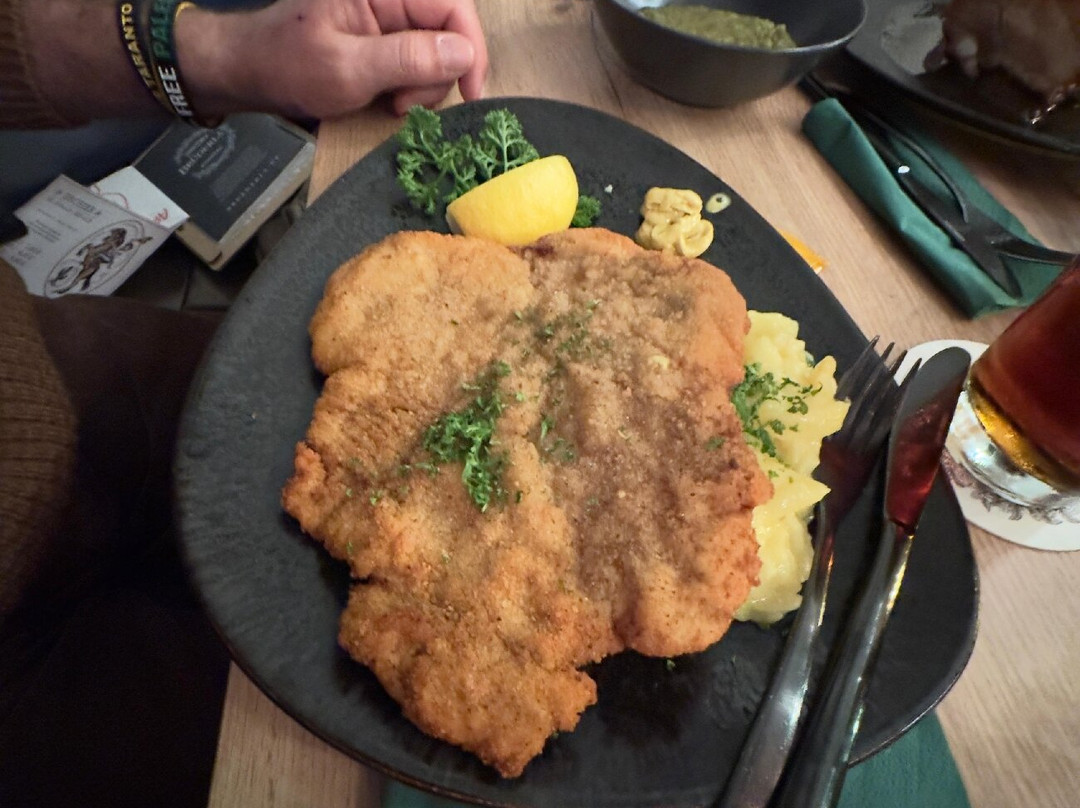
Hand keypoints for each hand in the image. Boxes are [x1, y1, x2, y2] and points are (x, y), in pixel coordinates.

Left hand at [181, 0, 488, 118]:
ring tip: (391, 102)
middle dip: (438, 73)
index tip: (470, 91)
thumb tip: (463, 53)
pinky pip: (420, 59)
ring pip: (439, 50)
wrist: (249, 72)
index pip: (452, 5)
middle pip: (449, 30)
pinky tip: (389, 97)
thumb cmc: (286, 66)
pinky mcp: (385, 35)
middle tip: (405, 103)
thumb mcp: (348, 69)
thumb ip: (407, 59)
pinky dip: (412, 85)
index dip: (470, 48)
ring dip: (424, 85)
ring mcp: (388, 14)